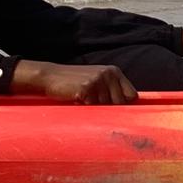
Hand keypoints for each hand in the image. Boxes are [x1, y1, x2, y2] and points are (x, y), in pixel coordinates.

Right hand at [12, 60, 138, 104]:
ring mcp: (97, 81)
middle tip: (94, 108)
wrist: (51, 76)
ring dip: (96, 111)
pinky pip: (93, 109)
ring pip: (106, 108)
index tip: (115, 111)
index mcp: (113, 72)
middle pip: (120, 104)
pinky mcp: (86, 89)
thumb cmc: (74, 82)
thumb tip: (127, 110)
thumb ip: (111, 89)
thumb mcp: (97, 79)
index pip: (132, 95)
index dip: (124, 105)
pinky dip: (86, 111)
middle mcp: (108, 74)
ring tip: (84, 102)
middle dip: (110, 111)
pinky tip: (78, 102)